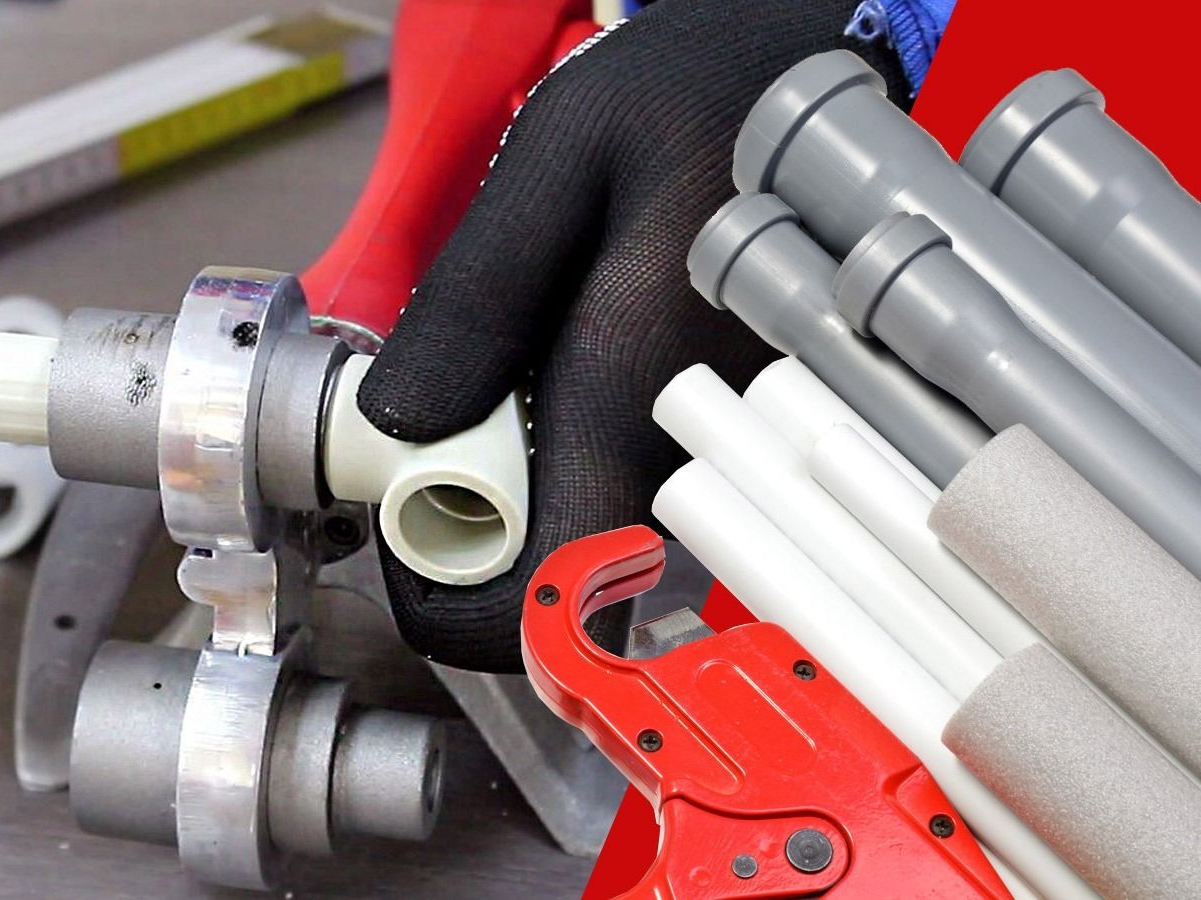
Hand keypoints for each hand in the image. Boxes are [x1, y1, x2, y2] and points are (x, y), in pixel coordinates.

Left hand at [359, 0, 910, 671]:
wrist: (816, 88)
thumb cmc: (701, 102)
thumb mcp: (560, 160)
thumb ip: (477, 297)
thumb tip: (399, 420)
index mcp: (629, 402)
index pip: (529, 604)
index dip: (436, 585)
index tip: (396, 490)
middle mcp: (678, 454)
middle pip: (543, 575)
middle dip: (459, 503)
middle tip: (446, 379)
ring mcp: (699, 451)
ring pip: (572, 522)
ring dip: (504, 460)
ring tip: (512, 334)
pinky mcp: (706, 428)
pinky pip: (606, 471)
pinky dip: (551, 430)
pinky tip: (561, 334)